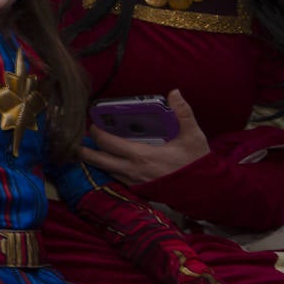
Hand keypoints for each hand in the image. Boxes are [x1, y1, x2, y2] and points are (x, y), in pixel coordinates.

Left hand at [80, 89, 209, 184]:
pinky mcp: (137, 190)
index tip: (91, 124)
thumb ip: (183, 113)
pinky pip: (116, 178)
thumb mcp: (193, 136)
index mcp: (142, 156)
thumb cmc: (197, 163)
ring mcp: (133, 182)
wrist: (206, 191)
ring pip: (105, 171)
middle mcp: (132, 171)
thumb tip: (175, 92)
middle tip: (77, 140)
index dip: (96, 133)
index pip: (108, 144)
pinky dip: (108, 169)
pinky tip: (107, 161)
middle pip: (98, 160)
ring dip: (95, 160)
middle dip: (84, 150)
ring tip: (87, 148)